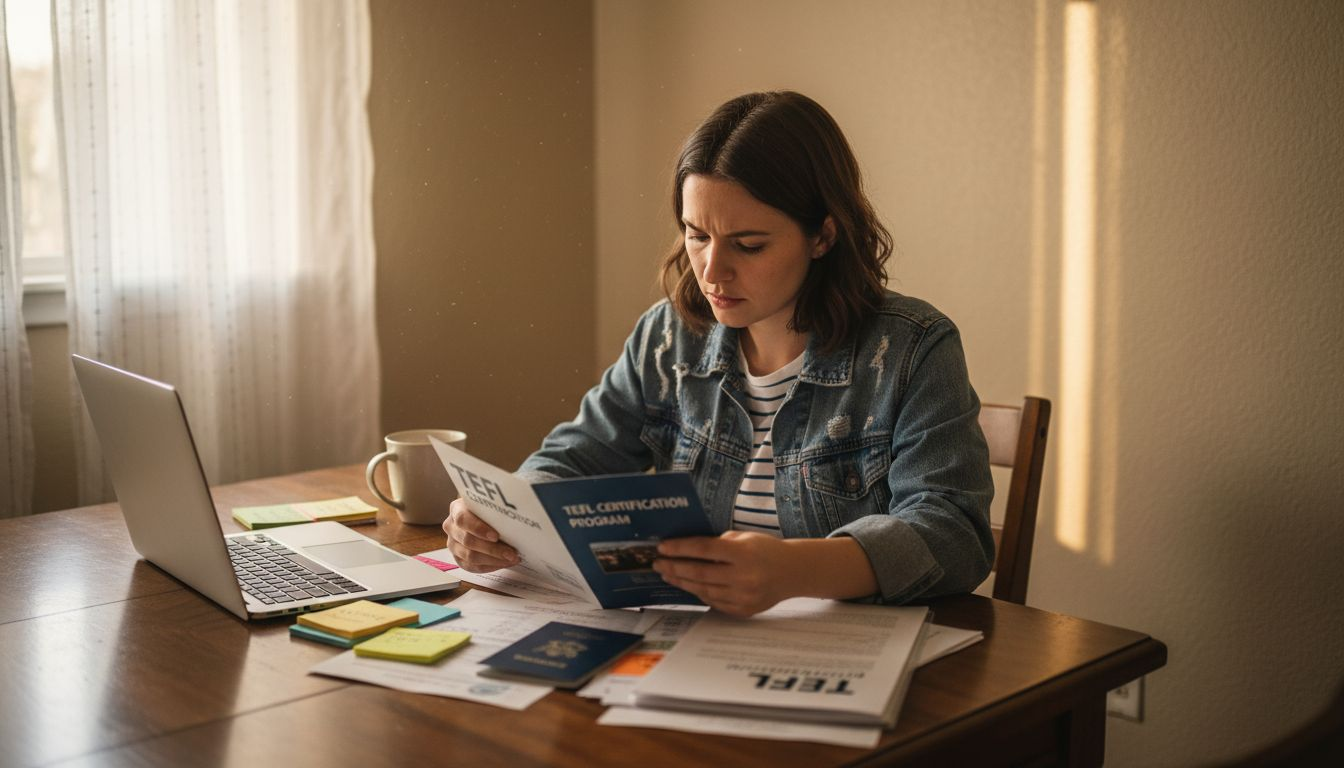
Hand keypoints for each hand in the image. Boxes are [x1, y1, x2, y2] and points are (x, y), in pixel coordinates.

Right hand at [441, 498, 518, 571]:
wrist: (482, 517)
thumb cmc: (487, 510)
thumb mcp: (489, 504)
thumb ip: (496, 508)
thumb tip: (514, 517)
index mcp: (456, 509)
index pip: (463, 520)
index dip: (479, 529)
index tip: (496, 536)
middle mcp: (451, 527)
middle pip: (468, 541)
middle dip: (492, 549)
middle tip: (511, 552)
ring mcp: (452, 544)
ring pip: (470, 557)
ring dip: (494, 560)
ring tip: (511, 558)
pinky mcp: (458, 558)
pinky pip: (472, 567)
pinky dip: (490, 566)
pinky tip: (503, 563)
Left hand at [653, 531, 795, 616]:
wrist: (792, 572)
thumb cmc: (765, 550)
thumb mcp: (744, 538)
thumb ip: (719, 543)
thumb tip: (687, 548)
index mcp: (743, 553)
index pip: (704, 549)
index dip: (680, 548)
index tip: (662, 547)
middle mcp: (743, 577)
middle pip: (699, 573)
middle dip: (674, 567)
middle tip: (658, 563)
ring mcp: (743, 597)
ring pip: (703, 590)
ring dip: (682, 582)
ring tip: (668, 574)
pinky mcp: (743, 610)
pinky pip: (713, 602)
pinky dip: (699, 593)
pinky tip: (688, 585)